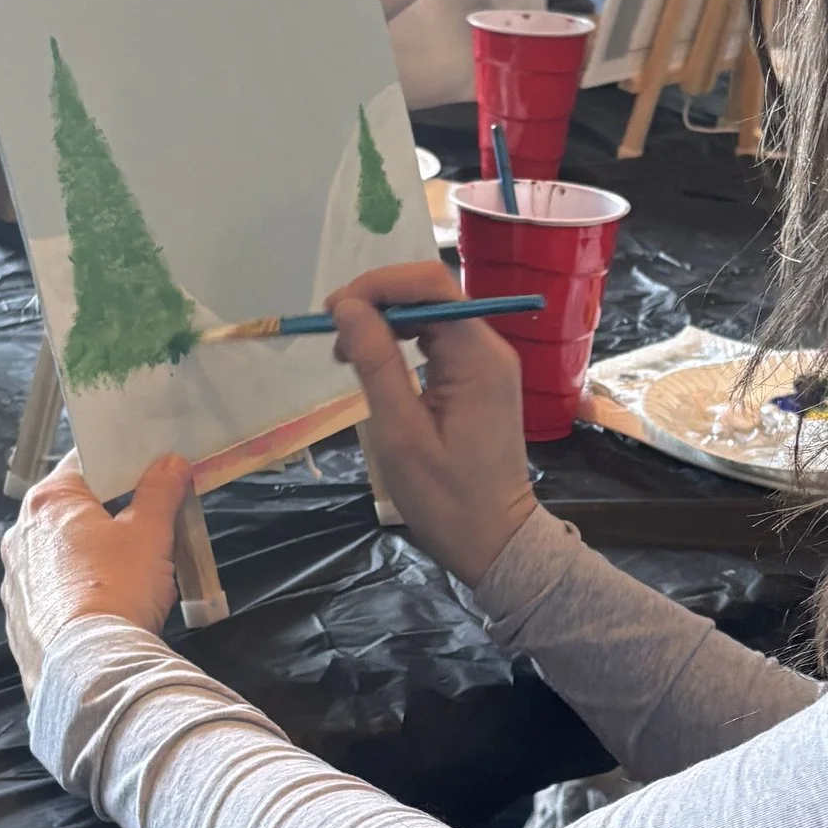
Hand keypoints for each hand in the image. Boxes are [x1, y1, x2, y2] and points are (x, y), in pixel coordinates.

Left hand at [1, 453, 195, 699]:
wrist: (88, 669)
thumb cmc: (119, 588)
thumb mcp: (151, 533)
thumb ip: (160, 492)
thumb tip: (170, 464)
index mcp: (48, 502)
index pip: (85, 462)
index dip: (121, 463)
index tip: (149, 471)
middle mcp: (20, 534)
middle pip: (72, 509)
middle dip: (108, 514)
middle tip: (147, 525)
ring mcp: (15, 580)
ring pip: (59, 553)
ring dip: (90, 556)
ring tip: (129, 575)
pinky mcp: (18, 620)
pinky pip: (52, 593)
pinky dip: (75, 593)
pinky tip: (103, 609)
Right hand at [329, 263, 536, 584]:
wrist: (494, 540)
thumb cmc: (447, 498)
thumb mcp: (401, 433)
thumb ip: (376, 364)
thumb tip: (347, 308)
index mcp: (479, 358)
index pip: (431, 288)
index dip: (378, 286)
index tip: (334, 311)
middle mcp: (489, 350)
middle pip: (431, 295)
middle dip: (377, 303)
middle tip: (333, 336)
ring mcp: (487, 363)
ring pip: (431, 315)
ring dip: (385, 322)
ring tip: (345, 353)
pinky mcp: (478, 378)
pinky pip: (438, 340)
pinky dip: (401, 341)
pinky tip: (373, 363)